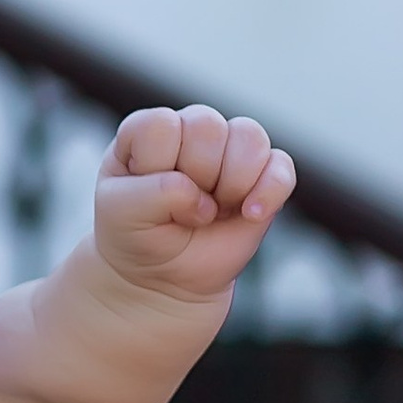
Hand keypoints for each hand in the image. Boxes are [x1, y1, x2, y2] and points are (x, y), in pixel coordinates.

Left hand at [95, 104, 295, 302]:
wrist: (164, 277)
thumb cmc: (136, 235)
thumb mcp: (121, 214)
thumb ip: (153, 194)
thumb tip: (201, 197)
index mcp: (148, 131)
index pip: (163, 125)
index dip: (157, 165)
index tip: (144, 196)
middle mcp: (191, 130)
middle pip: (208, 127)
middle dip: (195, 177)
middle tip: (180, 209)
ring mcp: (231, 151)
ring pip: (250, 137)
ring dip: (230, 184)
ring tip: (211, 212)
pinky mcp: (264, 177)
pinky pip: (282, 166)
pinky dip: (270, 192)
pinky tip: (249, 215)